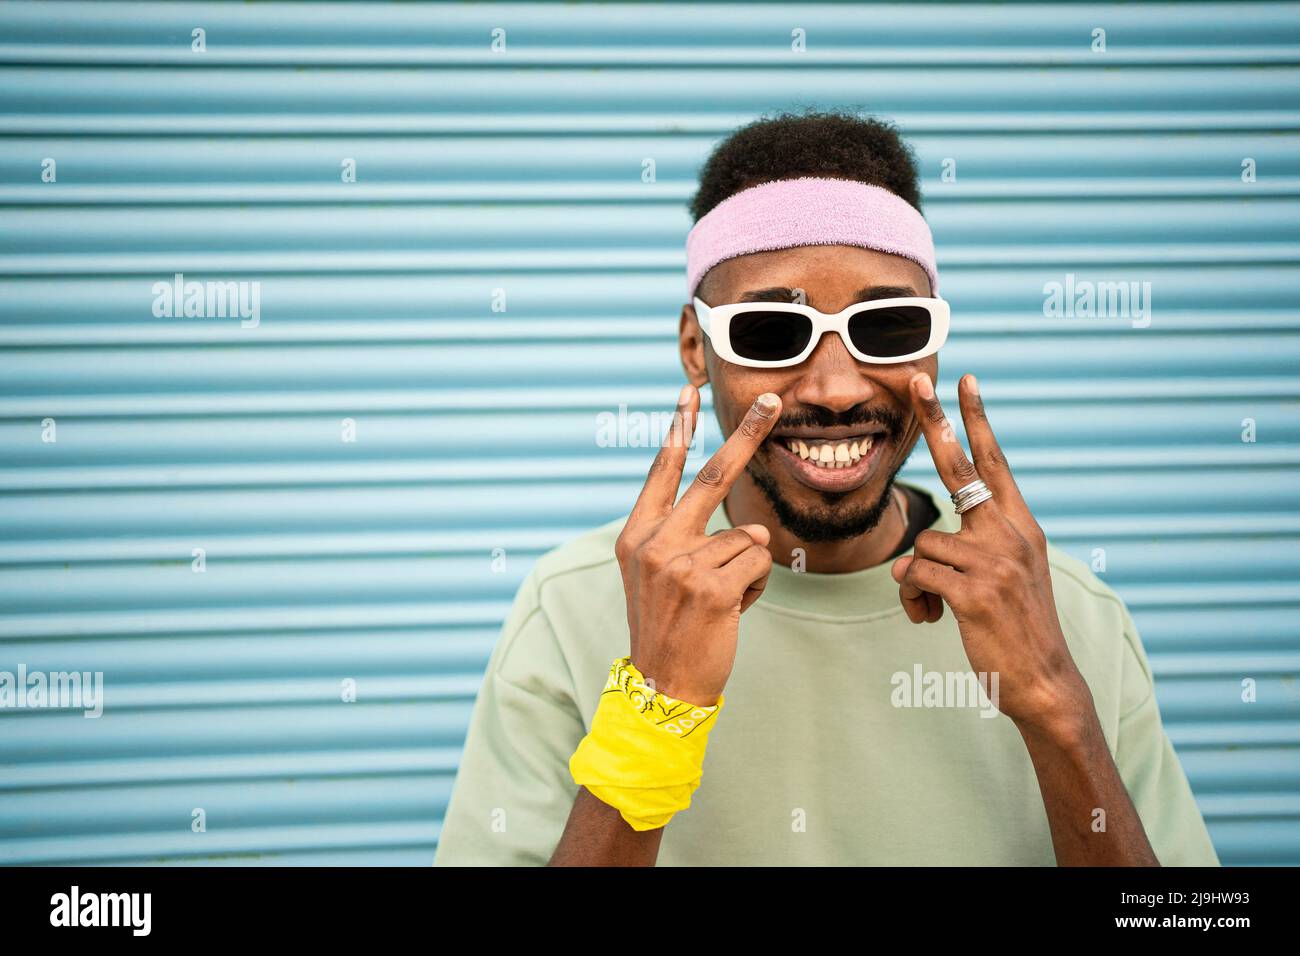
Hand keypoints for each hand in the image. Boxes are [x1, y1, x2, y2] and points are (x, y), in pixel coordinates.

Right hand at [614, 385, 780, 705]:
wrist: (661, 685)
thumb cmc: (670, 627)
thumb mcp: (660, 577)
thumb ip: (691, 540)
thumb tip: (749, 524)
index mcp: (636, 535)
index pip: (661, 472)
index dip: (677, 429)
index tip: (688, 392)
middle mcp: (654, 542)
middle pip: (714, 475)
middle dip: (749, 433)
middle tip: (774, 399)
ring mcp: (681, 563)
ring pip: (748, 536)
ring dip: (748, 569)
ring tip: (721, 601)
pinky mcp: (711, 586)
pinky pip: (758, 562)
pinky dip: (755, 586)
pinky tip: (731, 610)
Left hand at [890, 372, 1090, 734]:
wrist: (1044, 681)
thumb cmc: (1017, 630)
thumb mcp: (1007, 577)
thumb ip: (970, 552)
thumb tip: (910, 560)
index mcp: (1021, 527)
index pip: (995, 462)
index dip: (977, 421)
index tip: (967, 381)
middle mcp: (1010, 535)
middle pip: (960, 470)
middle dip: (936, 424)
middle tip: (917, 382)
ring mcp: (994, 562)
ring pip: (922, 546)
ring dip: (918, 582)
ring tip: (939, 608)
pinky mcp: (973, 592)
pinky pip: (915, 577)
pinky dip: (914, 600)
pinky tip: (933, 620)